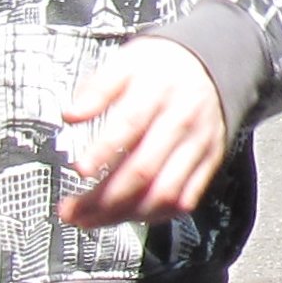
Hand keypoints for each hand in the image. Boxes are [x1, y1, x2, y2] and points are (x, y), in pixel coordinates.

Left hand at [60, 38, 228, 228]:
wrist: (210, 65)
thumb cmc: (162, 68)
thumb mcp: (126, 62)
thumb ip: (97, 88)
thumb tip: (71, 114)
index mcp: (158, 94)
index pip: (130, 127)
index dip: (103, 151)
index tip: (79, 170)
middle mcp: (181, 123)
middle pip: (144, 170)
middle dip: (104, 198)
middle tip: (73, 210)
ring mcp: (197, 147)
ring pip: (164, 193)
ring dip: (125, 214)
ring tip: (92, 220)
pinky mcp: (208, 164)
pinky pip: (185, 200)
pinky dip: (155, 215)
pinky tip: (128, 216)